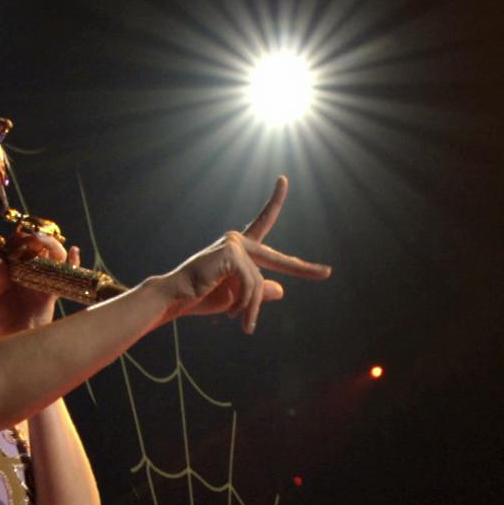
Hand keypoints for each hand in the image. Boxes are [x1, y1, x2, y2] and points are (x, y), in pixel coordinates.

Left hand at [0, 229, 75, 336]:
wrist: (16, 340)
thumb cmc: (2, 321)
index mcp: (11, 272)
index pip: (16, 248)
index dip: (17, 240)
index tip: (15, 238)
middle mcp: (28, 273)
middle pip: (37, 248)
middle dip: (35, 238)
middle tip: (32, 237)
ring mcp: (42, 281)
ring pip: (53, 256)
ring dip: (52, 245)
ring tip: (45, 241)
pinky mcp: (54, 291)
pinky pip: (66, 275)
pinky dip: (74, 262)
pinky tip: (75, 251)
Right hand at [160, 176, 331, 333]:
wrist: (176, 298)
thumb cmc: (201, 297)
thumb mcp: (236, 298)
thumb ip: (258, 292)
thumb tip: (282, 289)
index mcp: (240, 247)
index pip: (263, 222)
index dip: (274, 202)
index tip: (282, 180)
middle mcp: (238, 241)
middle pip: (279, 259)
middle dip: (304, 269)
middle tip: (327, 273)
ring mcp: (235, 244)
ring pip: (260, 283)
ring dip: (252, 309)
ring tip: (243, 324)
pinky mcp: (232, 253)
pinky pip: (252, 285)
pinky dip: (245, 304)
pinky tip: (232, 313)